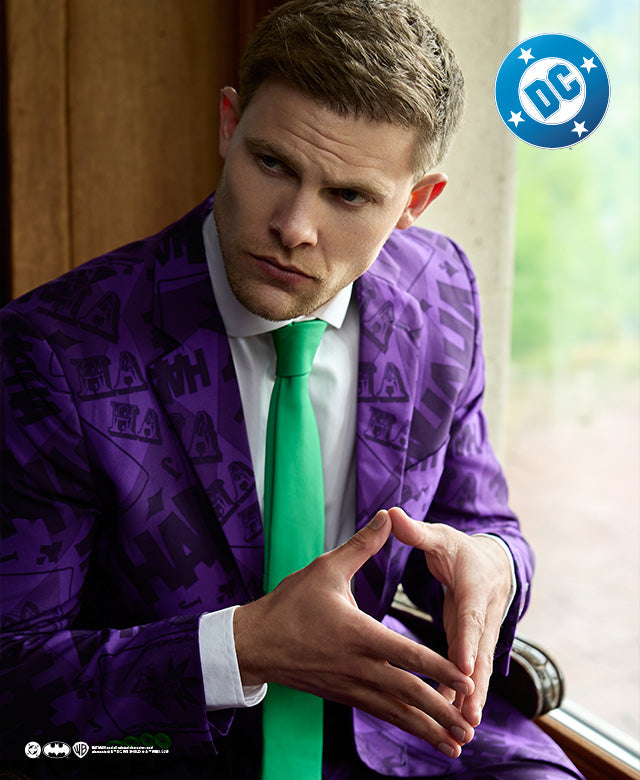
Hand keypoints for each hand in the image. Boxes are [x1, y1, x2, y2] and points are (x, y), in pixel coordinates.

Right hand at [234, 510, 475, 757]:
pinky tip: (421, 734)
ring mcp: (350, 685)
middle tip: (470, 728)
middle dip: (442, 711)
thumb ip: (362, 546)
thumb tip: (387, 516)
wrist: (254, 643)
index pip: (406, 654)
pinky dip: (404, 725)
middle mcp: (358, 666)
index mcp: (358, 634)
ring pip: (395, 712)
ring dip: (427, 730)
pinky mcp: (344, 695)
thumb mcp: (326, 568)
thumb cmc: (290, 604)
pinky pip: (380, 713)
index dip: (438, 668)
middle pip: (407, 693)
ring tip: (457, 747)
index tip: (466, 679)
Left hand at [389, 507, 512, 727]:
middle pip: (480, 653)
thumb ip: (415, 531)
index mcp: (473, 588)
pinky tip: (453, 721)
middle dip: (475, 684)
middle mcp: (483, 615)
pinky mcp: (475, 647)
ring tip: (463, 728)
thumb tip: (390, 514)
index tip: (464, 667)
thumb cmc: (460, 550)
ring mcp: (482, 634)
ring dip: (472, 698)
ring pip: (479, 670)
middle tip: (469, 712)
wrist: (493, 564)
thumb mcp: (439, 538)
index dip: (468, 642)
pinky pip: (471, 674)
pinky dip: (465, 697)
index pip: (470, 617)